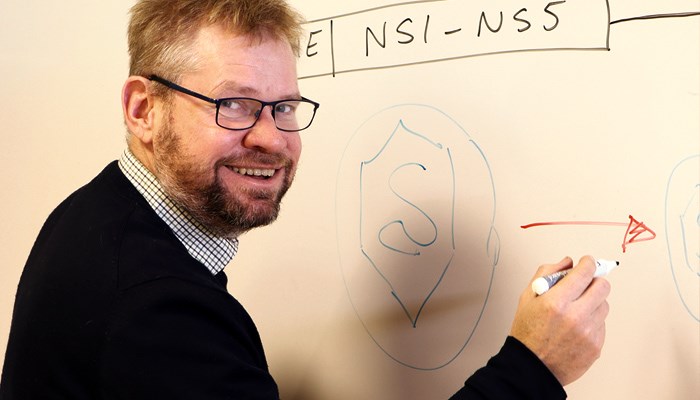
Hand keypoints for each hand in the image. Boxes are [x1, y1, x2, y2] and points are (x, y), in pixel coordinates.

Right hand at [509, 256, 610, 385]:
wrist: (532, 368)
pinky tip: (577, 327)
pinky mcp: (596, 346)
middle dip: (594, 281)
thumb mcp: (527, 298)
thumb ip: (547, 273)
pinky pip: (602, 325)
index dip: (588, 263)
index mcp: (556, 302)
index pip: (584, 272)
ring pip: (605, 305)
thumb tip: (568, 262)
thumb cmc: (527, 332)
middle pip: (603, 286)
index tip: (587, 262)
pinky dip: (592, 322)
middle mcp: (575, 316)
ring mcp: (588, 333)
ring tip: (577, 310)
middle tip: (585, 284)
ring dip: (594, 302)